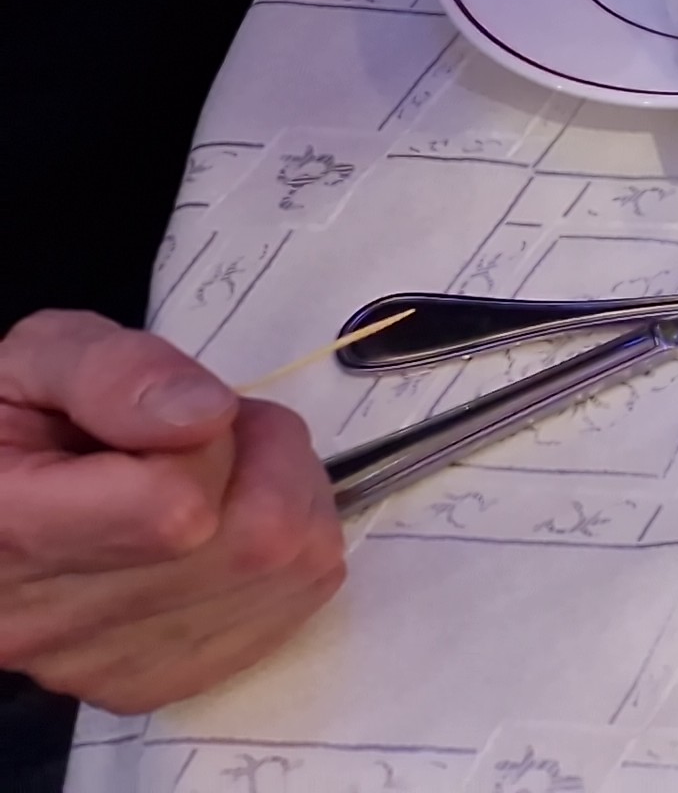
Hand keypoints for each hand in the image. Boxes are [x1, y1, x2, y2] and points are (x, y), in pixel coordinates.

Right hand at [0, 313, 343, 711]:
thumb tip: (204, 415)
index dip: (212, 440)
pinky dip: (281, 556)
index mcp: (8, 529)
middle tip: (213, 430)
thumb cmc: (8, 421)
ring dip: (285, 500)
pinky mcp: (147, 683)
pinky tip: (222, 527)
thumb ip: (115, 372)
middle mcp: (47, 623)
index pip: (177, 509)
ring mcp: (99, 666)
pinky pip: (284, 613)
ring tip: (214, 473)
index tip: (182, 411)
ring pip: (285, 577)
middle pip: (252, 544)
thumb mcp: (39, 358)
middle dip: (268, 459)